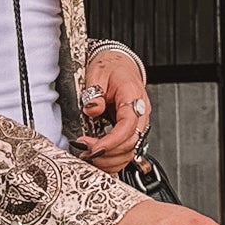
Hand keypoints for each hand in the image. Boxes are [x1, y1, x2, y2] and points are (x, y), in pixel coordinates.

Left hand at [73, 50, 148, 173]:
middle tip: (85, 152)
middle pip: (131, 142)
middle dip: (108, 153)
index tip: (94, 148)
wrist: (119, 64)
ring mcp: (138, 123)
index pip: (128, 125)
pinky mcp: (131, 130)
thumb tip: (92, 109)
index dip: (112, 141)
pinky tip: (99, 159)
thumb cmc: (110, 67)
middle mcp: (140, 112)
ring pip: (131, 151)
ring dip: (110, 160)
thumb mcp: (97, 73)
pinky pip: (127, 150)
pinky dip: (114, 159)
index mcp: (133, 96)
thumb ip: (94, 92)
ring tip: (89, 156)